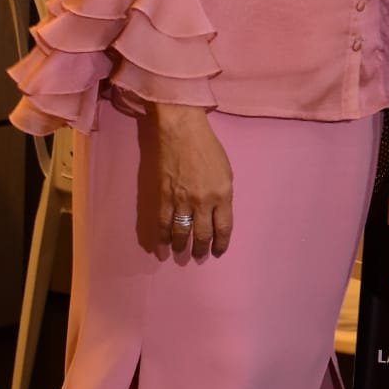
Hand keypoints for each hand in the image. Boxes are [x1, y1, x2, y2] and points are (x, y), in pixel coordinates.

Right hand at [152, 104, 233, 256]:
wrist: (182, 132)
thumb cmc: (208, 148)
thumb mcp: (226, 171)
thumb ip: (223, 194)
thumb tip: (217, 214)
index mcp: (223, 194)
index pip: (223, 227)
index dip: (221, 243)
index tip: (219, 251)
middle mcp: (203, 201)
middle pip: (202, 234)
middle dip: (201, 249)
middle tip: (199, 256)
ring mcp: (182, 201)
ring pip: (181, 233)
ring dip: (182, 247)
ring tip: (181, 253)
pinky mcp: (164, 198)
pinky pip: (163, 225)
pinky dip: (163, 239)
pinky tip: (163, 248)